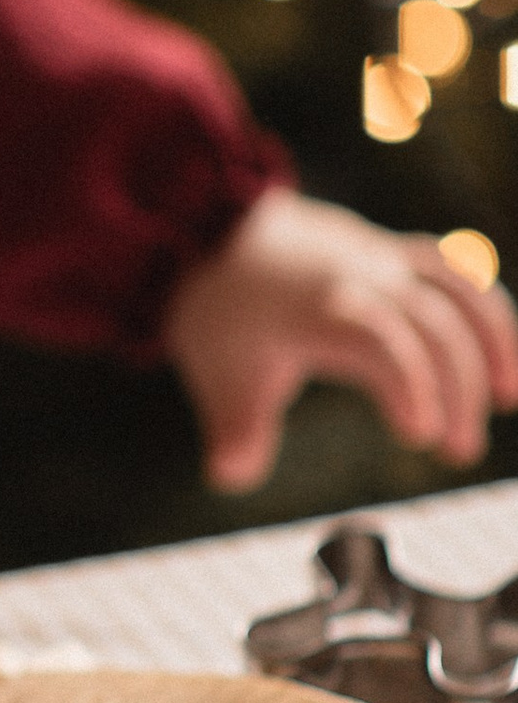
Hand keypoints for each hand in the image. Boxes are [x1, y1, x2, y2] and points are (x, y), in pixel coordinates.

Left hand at [162, 186, 517, 490]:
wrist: (214, 228)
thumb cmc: (224, 307)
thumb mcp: (218, 370)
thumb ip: (236, 427)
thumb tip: (229, 474)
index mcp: (320, 309)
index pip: (378, 340)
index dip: (407, 382)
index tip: (420, 434)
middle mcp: (361, 277)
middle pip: (429, 323)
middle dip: (455, 387)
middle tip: (460, 449)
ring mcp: (383, 260)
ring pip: (456, 290)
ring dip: (492, 342)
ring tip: (508, 397)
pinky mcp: (397, 254)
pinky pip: (457, 272)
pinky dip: (488, 309)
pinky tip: (502, 358)